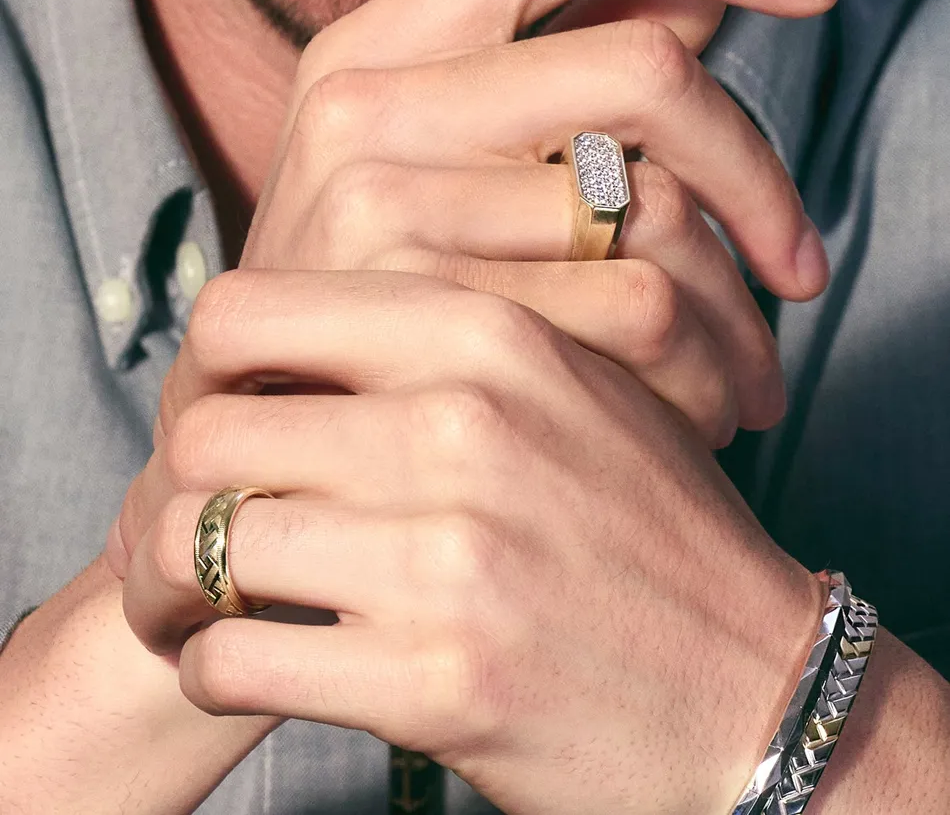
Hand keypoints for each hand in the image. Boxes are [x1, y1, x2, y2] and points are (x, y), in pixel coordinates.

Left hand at [117, 268, 824, 814]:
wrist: (748, 682)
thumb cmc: (644, 528)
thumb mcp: (567, 388)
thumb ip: (436, 344)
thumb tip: (275, 346)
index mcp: (487, 331)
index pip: (246, 310)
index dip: (205, 370)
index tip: (220, 418)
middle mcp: (463, 424)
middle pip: (204, 430)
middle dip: (171, 489)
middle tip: (181, 530)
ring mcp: (451, 556)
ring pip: (194, 545)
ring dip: (171, 587)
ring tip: (195, 604)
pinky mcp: (440, 683)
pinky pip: (230, 660)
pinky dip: (212, 667)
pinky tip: (250, 661)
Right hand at [239, 0, 839, 446]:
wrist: (242, 419)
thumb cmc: (358, 304)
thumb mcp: (418, 176)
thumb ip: (544, 88)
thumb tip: (699, 8)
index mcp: (377, 42)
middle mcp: (366, 101)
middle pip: (644, 71)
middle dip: (759, 175)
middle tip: (801, 271)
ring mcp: (378, 202)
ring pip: (651, 206)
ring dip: (736, 301)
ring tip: (752, 378)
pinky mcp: (413, 310)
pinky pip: (627, 304)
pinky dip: (697, 360)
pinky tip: (698, 409)